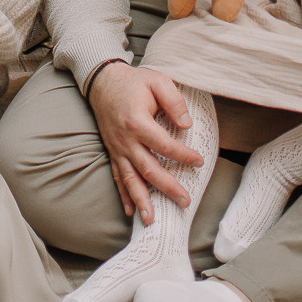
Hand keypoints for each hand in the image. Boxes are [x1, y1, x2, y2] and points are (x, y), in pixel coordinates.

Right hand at [87, 62, 203, 224]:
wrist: (103, 82)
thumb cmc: (133, 82)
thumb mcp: (157, 81)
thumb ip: (174, 101)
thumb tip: (187, 125)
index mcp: (138, 122)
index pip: (164, 145)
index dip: (183, 155)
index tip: (199, 161)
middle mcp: (126, 139)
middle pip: (148, 168)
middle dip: (167, 187)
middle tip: (184, 201)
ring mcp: (117, 148)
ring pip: (130, 179)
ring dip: (141, 200)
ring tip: (150, 219)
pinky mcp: (113, 152)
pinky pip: (117, 176)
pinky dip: (123, 195)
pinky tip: (130, 211)